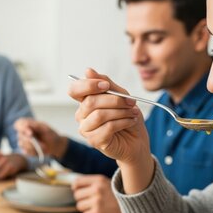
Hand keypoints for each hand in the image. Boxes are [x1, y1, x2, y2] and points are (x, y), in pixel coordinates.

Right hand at [14, 118, 67, 158]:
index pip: (18, 123)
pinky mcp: (25, 150)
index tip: (30, 133)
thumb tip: (26, 125)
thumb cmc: (50, 135)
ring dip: (32, 146)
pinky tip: (39, 150)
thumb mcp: (45, 128)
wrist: (55, 146)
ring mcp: (23, 141)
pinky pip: (25, 152)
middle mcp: (23, 132)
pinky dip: (33, 152)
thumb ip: (36, 126)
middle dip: (28, 140)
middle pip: (19, 135)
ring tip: (42, 146)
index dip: (21, 128)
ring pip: (21, 144)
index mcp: (27, 124)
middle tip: (38, 143)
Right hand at [69, 68, 154, 193]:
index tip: (106, 85)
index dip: (88, 85)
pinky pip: (107, 128)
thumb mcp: (121, 96)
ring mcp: (86, 130)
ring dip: (120, 112)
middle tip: (131, 102)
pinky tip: (130, 121)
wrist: (137, 141)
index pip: (74, 90)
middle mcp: (82, 116)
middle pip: (90, 102)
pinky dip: (123, 122)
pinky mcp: (94, 141)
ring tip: (133, 113)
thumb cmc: (127, 118)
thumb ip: (107, 84)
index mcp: (85, 102)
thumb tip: (88, 71)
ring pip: (99, 115)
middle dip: (114, 100)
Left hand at [72, 175, 123, 212]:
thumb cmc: (120, 195)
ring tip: (97, 207)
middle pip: (77, 195)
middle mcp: (97, 189)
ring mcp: (97, 201)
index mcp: (99, 180)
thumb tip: (74, 185)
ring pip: (79, 206)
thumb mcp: (108, 183)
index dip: (76, 188)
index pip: (77, 182)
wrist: (136, 207)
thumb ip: (93, 183)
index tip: (79, 191)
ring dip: (86, 208)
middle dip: (83, 199)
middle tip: (92, 201)